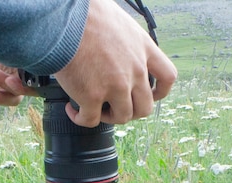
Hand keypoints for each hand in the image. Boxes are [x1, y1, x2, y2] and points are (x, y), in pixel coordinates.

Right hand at [54, 0, 176, 126]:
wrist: (64, 18)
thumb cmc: (85, 13)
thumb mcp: (119, 22)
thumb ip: (126, 42)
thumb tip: (115, 49)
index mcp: (143, 49)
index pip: (167, 77)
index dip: (160, 93)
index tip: (150, 95)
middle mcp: (134, 70)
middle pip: (145, 107)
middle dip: (131, 111)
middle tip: (115, 106)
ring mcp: (116, 86)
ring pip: (122, 117)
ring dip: (108, 117)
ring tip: (94, 109)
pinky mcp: (92, 96)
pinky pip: (90, 120)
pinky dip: (80, 118)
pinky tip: (72, 110)